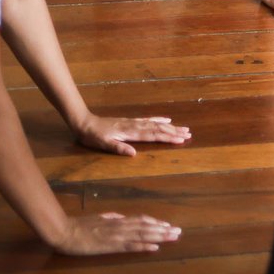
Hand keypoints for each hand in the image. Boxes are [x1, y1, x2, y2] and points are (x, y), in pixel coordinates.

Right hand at [51, 212, 181, 255]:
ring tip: (173, 237)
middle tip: (179, 231)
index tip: (168, 225)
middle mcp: (120, 226)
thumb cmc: (79, 225)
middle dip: (163, 229)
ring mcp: (116, 236)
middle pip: (146, 227)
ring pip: (142, 235)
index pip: (141, 220)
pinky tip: (155, 248)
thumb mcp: (98, 218)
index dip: (155, 223)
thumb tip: (119, 217)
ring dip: (159, 236)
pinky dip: (144, 246)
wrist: (64, 231)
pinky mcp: (110, 246)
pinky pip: (130, 246)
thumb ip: (110, 218)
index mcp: (117, 221)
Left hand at [74, 114, 190, 156]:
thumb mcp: (103, 144)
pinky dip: (159, 120)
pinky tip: (167, 120)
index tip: (181, 140)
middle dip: (174, 132)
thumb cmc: (93, 136)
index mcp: (130, 133)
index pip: (153, 135)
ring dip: (171, 127)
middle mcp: (135, 126)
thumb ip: (118, 148)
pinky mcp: (131, 121)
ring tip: (184, 128)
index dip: (167, 138)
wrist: (84, 123)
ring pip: (156, 124)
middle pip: (158, 129)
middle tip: (189, 134)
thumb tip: (134, 153)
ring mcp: (134, 122)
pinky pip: (149, 120)